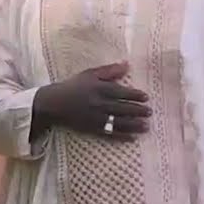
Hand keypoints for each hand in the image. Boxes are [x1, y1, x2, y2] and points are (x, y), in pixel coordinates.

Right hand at [34, 62, 150, 140]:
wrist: (53, 104)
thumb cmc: (73, 86)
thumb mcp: (89, 74)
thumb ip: (109, 70)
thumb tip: (127, 65)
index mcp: (99, 88)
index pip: (121, 92)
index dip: (135, 95)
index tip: (146, 98)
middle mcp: (99, 103)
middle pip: (122, 108)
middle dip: (138, 111)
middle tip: (150, 112)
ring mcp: (96, 118)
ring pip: (118, 122)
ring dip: (134, 125)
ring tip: (146, 127)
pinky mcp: (92, 129)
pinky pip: (109, 134)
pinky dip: (121, 136)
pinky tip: (132, 138)